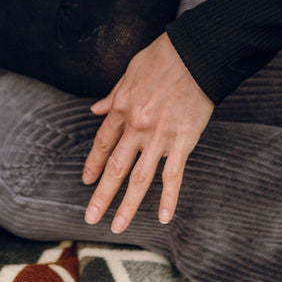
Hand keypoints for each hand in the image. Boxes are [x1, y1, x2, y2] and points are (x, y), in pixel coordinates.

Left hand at [82, 33, 213, 232]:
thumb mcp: (129, 73)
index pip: (102, 144)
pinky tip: (164, 217)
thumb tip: (95, 109)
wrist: (195, 54)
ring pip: (139, 179)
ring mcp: (159, 137)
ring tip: (118, 227)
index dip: (93, 164)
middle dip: (101, 196)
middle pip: (115, 168)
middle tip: (90, 217)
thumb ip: (112, 95)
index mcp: (121, 109)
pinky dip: (168, 198)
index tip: (86, 181)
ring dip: (127, 205)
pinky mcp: (183, 142)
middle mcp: (136, 127)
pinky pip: (173, 176)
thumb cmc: (163, 57)